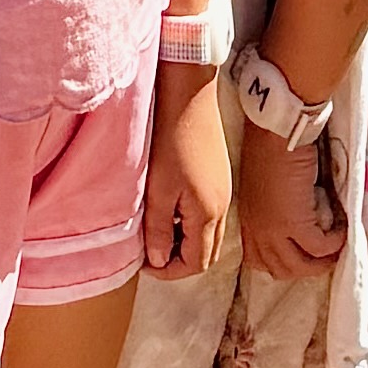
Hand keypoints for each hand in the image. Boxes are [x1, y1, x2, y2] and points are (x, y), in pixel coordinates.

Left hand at [148, 74, 232, 281]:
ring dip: (184, 241)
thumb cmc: (171, 140)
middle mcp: (222, 207)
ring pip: (208, 234)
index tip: (144, 263)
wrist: (190, 95)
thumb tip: (157, 261)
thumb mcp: (158, 190)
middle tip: (150, 251)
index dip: (168, 271)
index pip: (195, 264)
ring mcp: (223, 190)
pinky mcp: (220, 176)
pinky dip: (191, 222)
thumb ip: (158, 230)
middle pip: (206, 253)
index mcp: (208, 214)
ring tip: (157, 229)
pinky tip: (170, 206)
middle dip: (178, 260)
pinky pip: (209, 214)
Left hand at [236, 114, 342, 279]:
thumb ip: (277, 205)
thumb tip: (303, 215)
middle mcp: (256, 229)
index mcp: (248, 219)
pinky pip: (320, 247)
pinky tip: (343, 229)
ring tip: (337, 246)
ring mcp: (273, 229)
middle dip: (305, 267)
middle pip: (280, 269)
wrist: (278, 129)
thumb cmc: (274, 144)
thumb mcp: (268, 183)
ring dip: (321, 261)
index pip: (258, 259)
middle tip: (326, 254)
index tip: (302, 253)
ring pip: (299, 266)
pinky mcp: (294, 223)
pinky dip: (335, 243)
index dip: (283, 261)